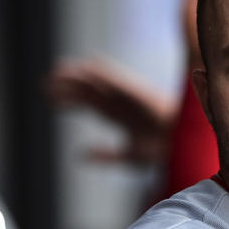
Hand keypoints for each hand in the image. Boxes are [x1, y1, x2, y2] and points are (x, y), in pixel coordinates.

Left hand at [46, 57, 175, 162]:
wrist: (183, 146)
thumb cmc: (163, 151)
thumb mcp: (128, 156)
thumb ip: (105, 156)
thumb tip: (80, 156)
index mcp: (118, 115)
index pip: (88, 102)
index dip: (70, 99)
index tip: (52, 101)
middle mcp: (120, 102)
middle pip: (87, 88)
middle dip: (67, 85)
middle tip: (45, 86)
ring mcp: (127, 94)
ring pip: (95, 79)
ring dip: (76, 75)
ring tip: (55, 75)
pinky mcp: (134, 89)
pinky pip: (111, 76)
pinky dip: (94, 72)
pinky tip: (79, 71)